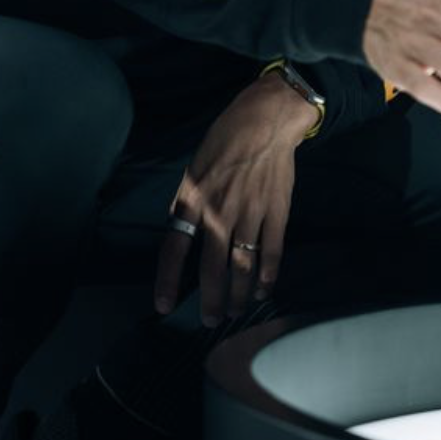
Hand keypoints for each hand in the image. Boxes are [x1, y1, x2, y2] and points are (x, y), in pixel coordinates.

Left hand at [154, 75, 314, 326]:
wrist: (266, 119)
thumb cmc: (226, 138)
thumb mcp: (195, 166)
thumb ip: (188, 202)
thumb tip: (180, 232)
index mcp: (193, 198)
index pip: (174, 248)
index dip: (167, 280)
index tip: (163, 306)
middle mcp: (219, 212)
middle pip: (212, 268)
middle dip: (211, 301)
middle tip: (210, 320)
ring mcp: (250, 214)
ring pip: (243, 267)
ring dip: (239, 295)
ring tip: (236, 311)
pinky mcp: (276, 212)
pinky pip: (272, 253)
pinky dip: (268, 277)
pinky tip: (264, 291)